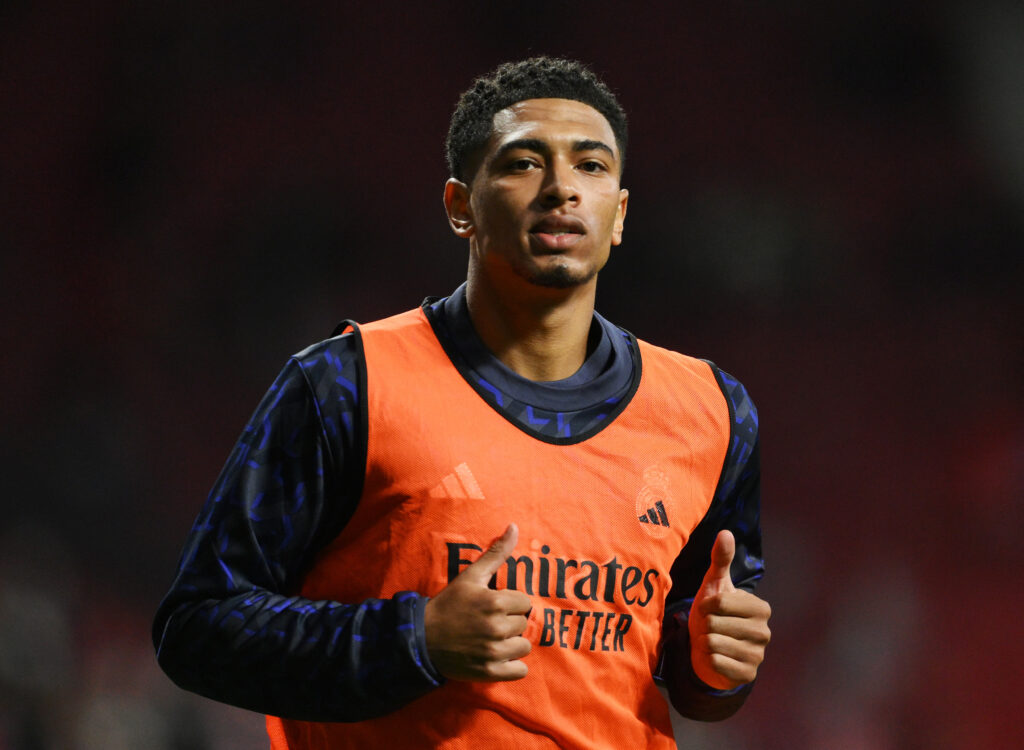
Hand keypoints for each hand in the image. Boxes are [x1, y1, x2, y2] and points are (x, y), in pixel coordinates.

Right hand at [424, 523, 532, 681]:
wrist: (421, 639)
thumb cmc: (448, 605)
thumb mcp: (471, 576)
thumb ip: (496, 553)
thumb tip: (514, 527)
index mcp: (495, 602)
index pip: (524, 603)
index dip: (510, 604)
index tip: (493, 606)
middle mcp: (497, 627)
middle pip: (523, 624)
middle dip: (509, 623)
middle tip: (488, 623)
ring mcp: (493, 652)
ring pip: (523, 646)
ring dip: (511, 644)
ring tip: (491, 640)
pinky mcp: (489, 672)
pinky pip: (520, 670)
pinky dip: (511, 666)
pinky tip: (495, 657)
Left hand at [688, 530, 771, 689]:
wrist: (708, 649)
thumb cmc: (713, 613)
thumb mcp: (714, 585)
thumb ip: (721, 559)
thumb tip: (726, 532)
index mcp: (761, 608)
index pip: (720, 602)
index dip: (705, 605)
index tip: (707, 608)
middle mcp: (764, 632)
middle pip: (715, 624)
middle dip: (705, 626)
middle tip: (710, 628)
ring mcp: (758, 656)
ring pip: (713, 644)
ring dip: (704, 642)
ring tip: (712, 641)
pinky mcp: (747, 675)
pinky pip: (715, 663)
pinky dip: (708, 659)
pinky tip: (715, 657)